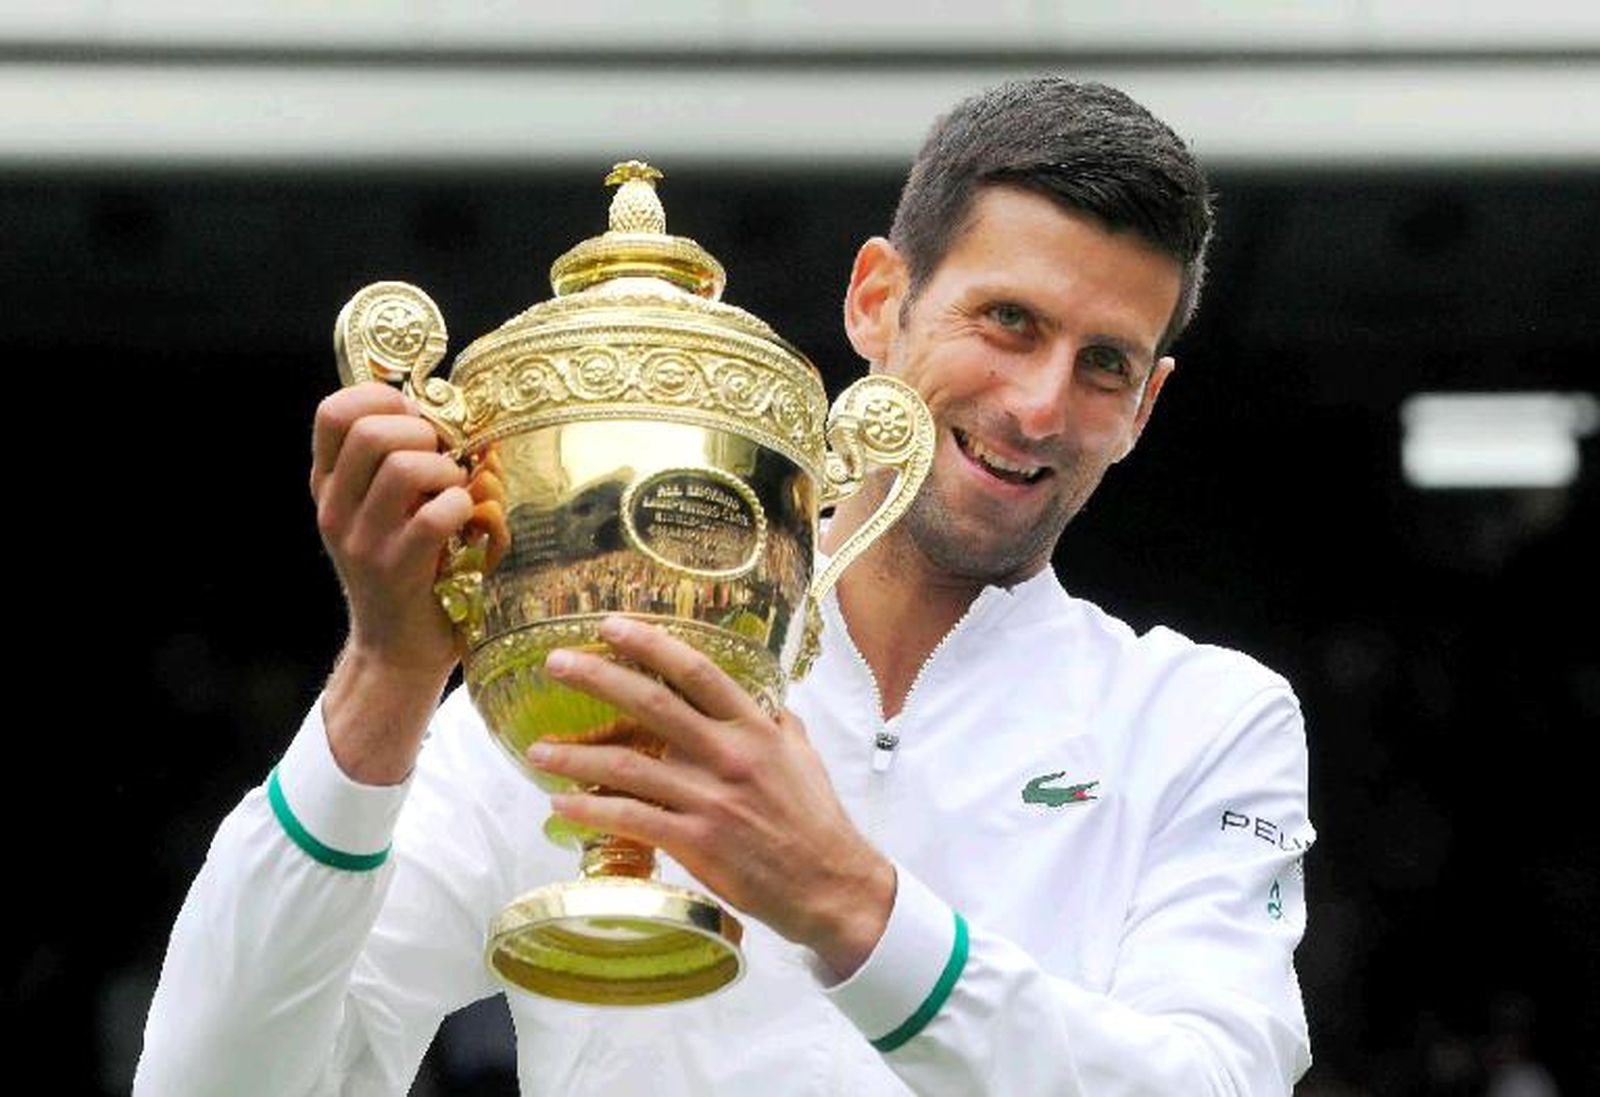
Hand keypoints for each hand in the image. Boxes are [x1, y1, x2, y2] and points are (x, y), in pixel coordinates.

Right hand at [310, 383, 472, 781]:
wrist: (396, 649)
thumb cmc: (406, 568)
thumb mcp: (384, 510)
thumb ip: (395, 462)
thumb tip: (439, 411)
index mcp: (328, 485)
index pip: (332, 412)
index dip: (382, 399)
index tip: (416, 420)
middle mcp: (335, 508)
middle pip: (369, 432)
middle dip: (421, 432)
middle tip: (442, 459)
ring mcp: (362, 541)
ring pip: (401, 468)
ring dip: (444, 471)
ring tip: (454, 492)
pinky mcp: (397, 571)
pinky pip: (433, 516)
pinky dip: (461, 508)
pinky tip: (465, 522)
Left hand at [528, 616, 895, 978]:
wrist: (829, 885)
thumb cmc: (815, 820)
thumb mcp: (803, 756)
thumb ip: (775, 724)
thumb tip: (760, 701)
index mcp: (754, 728)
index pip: (697, 671)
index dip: (651, 644)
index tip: (612, 626)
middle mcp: (727, 755)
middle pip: (652, 704)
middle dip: (598, 678)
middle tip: (555, 663)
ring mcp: (709, 799)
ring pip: (628, 767)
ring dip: (575, 757)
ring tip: (537, 751)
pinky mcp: (695, 841)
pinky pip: (631, 819)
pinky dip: (591, 810)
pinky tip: (562, 805)